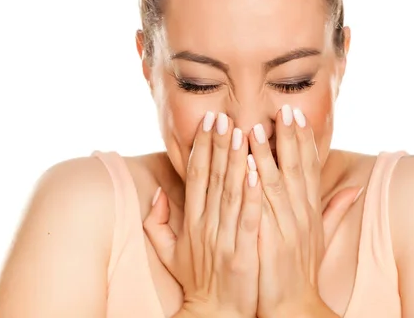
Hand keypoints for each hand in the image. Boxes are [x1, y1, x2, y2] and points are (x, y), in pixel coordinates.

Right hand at [144, 112, 262, 317]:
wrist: (215, 313)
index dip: (202, 148)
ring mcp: (223, 239)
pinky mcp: (243, 253)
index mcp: (192, 221)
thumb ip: (156, 223)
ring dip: (236, 161)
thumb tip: (156, 194)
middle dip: (219, 145)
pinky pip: (247, 219)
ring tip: (242, 133)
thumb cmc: (195, 279)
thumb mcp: (169, 252)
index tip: (209, 123)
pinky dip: (251, 195)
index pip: (196, 176)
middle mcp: (205, 225)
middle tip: (225, 116)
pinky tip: (257, 172)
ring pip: (230, 192)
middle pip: (213, 177)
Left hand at [248, 105, 360, 317]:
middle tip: (283, 109)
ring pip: (276, 183)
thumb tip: (356, 189)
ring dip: (267, 154)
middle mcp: (301, 215)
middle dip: (290, 138)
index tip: (298, 115)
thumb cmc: (301, 268)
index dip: (304, 141)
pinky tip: (247, 167)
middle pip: (296, 169)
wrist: (293, 305)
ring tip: (255, 129)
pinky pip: (262, 209)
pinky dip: (256, 187)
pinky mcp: (269, 242)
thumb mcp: (321, 236)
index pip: (309, 168)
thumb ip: (335, 210)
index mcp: (311, 210)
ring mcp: (286, 228)